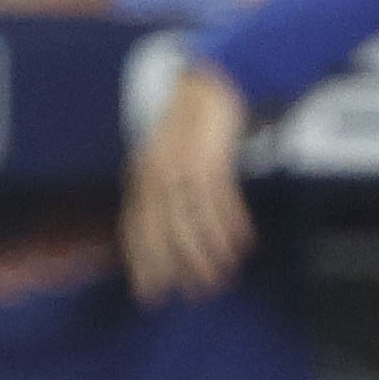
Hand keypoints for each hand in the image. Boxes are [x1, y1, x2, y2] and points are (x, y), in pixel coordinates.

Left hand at [122, 58, 256, 304]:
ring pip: (193, 220)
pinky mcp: (209, 159)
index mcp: (142, 177)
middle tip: (193, 293)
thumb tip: (169, 230)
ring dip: (208, 251)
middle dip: (178, 266)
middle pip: (163, 231)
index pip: (137, 230)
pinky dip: (230, 225)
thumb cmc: (188, 128)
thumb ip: (163, 192)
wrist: (206, 86)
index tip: (150, 293)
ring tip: (222, 275)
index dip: (144, 264)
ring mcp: (182, 167)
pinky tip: (241, 244)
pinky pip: (219, 200)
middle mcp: (156, 175)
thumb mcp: (167, 160)